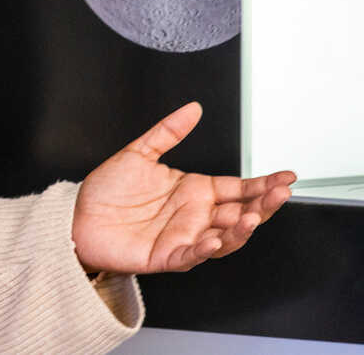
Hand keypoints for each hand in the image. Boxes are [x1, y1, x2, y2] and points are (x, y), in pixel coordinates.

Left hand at [71, 101, 294, 274]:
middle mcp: (195, 215)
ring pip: (224, 237)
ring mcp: (184, 237)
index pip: (239, 188)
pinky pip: (191, 255)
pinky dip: (205, 250)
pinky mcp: (166, 256)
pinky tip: (216, 239)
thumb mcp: (139, 152)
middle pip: (240, 212)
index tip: (286, 177)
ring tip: (253, 216)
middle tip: (281, 193)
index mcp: (195, 191)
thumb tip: (193, 108)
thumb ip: (168, 131)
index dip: (263, 184)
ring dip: (241, 229)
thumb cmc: (107, 191)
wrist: (77, 216)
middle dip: (264, 204)